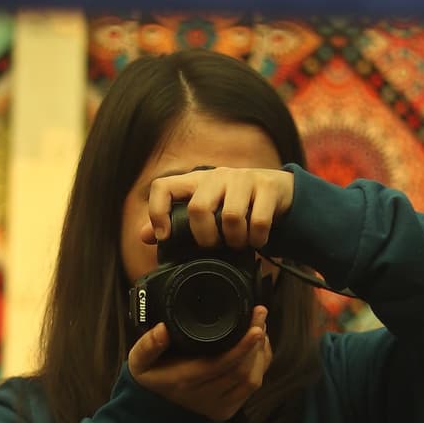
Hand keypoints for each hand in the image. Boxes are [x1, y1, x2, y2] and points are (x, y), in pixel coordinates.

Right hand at [128, 306, 272, 421]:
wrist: (155, 406)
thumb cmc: (153, 374)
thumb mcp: (139, 360)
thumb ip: (147, 345)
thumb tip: (162, 330)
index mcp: (186, 382)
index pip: (222, 365)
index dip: (243, 346)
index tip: (255, 325)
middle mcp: (205, 398)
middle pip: (243, 371)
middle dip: (256, 343)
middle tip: (259, 315)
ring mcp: (220, 407)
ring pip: (252, 380)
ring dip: (260, 353)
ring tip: (260, 326)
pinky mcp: (229, 410)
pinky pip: (253, 386)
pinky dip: (261, 364)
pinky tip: (259, 345)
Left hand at [140, 167, 293, 250]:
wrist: (279, 191)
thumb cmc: (236, 204)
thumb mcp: (207, 209)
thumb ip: (177, 222)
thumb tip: (144, 236)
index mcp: (197, 182)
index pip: (164, 187)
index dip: (158, 212)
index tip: (165, 236)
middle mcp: (217, 176)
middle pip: (198, 207)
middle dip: (205, 236)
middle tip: (214, 246)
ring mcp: (244, 178)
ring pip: (231, 216)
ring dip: (235, 240)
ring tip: (238, 244)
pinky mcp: (268, 187)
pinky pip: (258, 221)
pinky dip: (257, 239)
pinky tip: (258, 241)